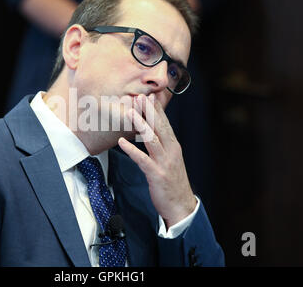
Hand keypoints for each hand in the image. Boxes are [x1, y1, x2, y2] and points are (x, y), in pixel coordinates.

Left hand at [118, 94, 196, 227]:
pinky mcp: (157, 175)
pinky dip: (132, 150)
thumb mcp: (169, 160)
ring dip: (140, 125)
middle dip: (150, 111)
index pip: (165, 124)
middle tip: (140, 97)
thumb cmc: (172, 182)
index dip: (157, 110)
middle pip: (160, 127)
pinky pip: (142, 160)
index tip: (150, 96)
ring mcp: (164, 163)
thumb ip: (162, 146)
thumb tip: (151, 133)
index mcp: (173, 147)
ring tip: (130, 112)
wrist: (181, 206)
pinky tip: (121, 142)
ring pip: (152, 139)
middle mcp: (171, 152)